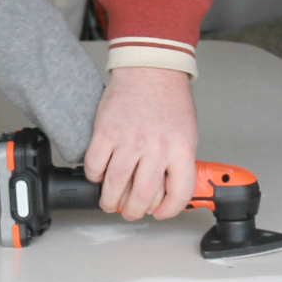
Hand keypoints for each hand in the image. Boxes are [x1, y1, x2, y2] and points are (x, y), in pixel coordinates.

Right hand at [84, 67, 197, 220]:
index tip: (159, 212)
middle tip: (129, 211)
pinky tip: (99, 176)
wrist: (150, 69)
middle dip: (134, 211)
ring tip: (110, 202)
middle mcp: (156, 148)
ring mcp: (129, 140)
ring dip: (110, 201)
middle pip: (143, 197)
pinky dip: (95, 177)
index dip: (168, 210)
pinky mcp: (106, 132)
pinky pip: (95, 166)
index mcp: (181, 150)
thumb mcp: (186, 134)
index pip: (179, 194)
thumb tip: (164, 191)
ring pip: (115, 187)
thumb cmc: (169, 100)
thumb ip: (176, 163)